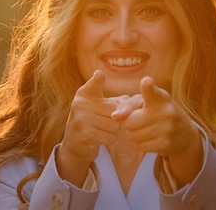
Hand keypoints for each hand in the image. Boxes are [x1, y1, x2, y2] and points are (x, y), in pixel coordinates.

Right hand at [57, 70, 121, 184]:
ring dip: (113, 131)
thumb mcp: (104, 105)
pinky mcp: (84, 135)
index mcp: (85, 93)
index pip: (93, 84)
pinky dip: (109, 139)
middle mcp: (80, 103)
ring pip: (114, 125)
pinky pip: (109, 137)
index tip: (99, 74)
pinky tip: (100, 137)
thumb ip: (121, 101)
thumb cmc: (95, 119)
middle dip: (117, 119)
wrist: (76, 142)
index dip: (97, 80)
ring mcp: (81, 119)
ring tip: (102, 129)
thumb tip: (140, 100)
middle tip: (105, 122)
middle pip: (115, 110)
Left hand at [121, 76, 202, 184]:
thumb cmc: (158, 112)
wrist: (184, 133)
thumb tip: (114, 116)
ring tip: (146, 129)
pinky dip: (141, 143)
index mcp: (160, 97)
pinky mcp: (166, 144)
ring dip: (134, 134)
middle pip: (129, 121)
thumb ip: (127, 104)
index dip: (147, 87)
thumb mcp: (146, 102)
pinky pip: (140, 146)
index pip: (151, 92)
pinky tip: (151, 138)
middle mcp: (166, 112)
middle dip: (130, 122)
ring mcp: (167, 129)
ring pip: (133, 135)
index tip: (146, 81)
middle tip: (140, 120)